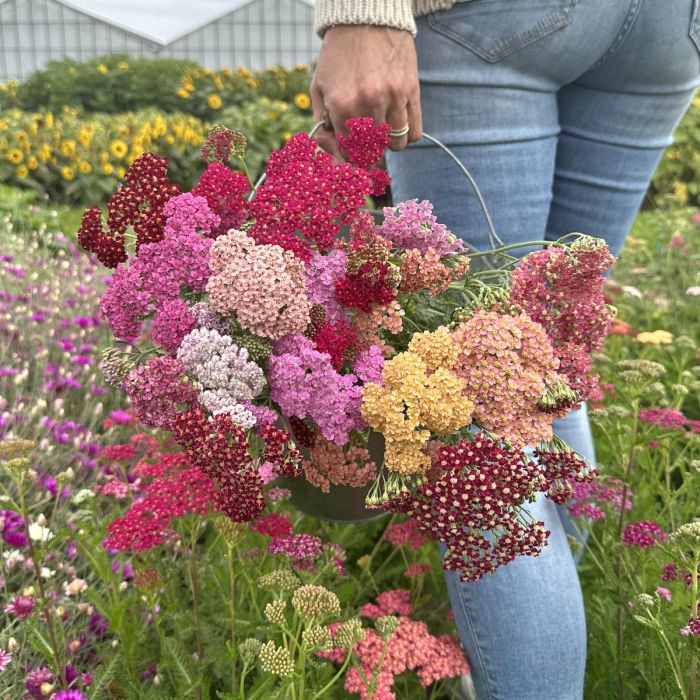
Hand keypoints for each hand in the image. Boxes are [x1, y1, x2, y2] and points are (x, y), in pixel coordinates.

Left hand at [310, 25, 421, 157]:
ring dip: (388, 144)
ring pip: (395, 145)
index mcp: (342, 104)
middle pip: (371, 152)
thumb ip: (321, 121)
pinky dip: (406, 136)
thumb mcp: (319, 86)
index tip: (351, 148)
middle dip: (367, 151)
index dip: (349, 154)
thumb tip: (332, 150)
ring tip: (382, 131)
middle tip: (365, 141)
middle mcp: (368, 103)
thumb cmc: (338, 55)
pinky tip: (397, 125)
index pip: (348, 151)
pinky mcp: (411, 91)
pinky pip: (414, 132)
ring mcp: (392, 97)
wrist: (365, 19)